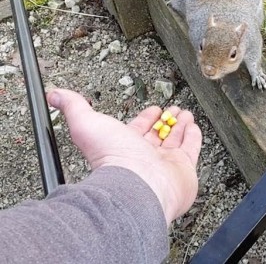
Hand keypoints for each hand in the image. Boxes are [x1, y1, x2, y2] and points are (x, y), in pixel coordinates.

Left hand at [47, 89, 201, 223]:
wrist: (138, 184)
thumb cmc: (113, 159)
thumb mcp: (87, 124)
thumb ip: (75, 107)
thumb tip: (57, 95)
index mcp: (124, 146)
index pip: (138, 129)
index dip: (146, 117)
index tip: (153, 109)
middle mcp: (145, 156)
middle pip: (157, 134)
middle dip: (165, 120)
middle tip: (172, 109)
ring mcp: (165, 162)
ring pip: (175, 139)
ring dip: (180, 125)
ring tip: (185, 114)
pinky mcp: (184, 167)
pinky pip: (191, 148)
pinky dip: (194, 136)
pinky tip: (193, 126)